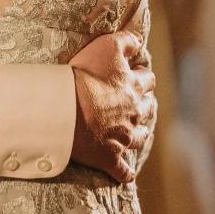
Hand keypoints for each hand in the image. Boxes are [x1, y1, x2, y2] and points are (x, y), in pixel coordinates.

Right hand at [68, 31, 157, 182]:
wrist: (67, 108)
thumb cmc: (84, 75)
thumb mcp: (106, 46)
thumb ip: (126, 40)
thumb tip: (140, 38)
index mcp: (132, 87)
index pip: (146, 79)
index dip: (142, 76)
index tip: (137, 74)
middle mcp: (133, 113)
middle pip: (146, 108)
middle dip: (144, 103)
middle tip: (139, 101)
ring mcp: (123, 137)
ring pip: (139, 137)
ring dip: (139, 133)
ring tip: (138, 132)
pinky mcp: (109, 158)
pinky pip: (122, 171)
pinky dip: (124, 173)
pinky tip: (126, 174)